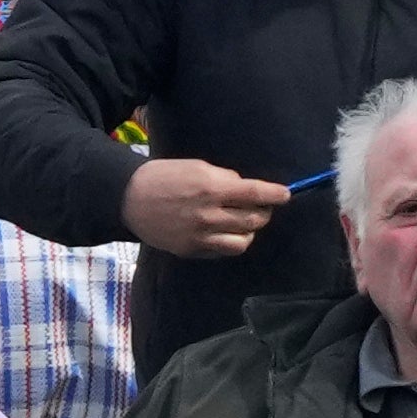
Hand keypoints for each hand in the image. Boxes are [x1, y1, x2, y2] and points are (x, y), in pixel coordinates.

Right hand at [123, 158, 291, 260]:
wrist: (130, 198)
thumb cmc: (164, 176)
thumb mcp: (197, 167)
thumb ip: (224, 178)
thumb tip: (245, 188)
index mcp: (211, 187)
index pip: (255, 193)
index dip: (275, 194)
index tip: (286, 194)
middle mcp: (209, 214)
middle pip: (254, 219)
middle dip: (264, 212)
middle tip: (263, 206)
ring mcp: (201, 235)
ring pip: (244, 240)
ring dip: (250, 230)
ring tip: (244, 221)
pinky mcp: (193, 250)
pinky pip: (224, 251)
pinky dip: (232, 241)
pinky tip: (227, 232)